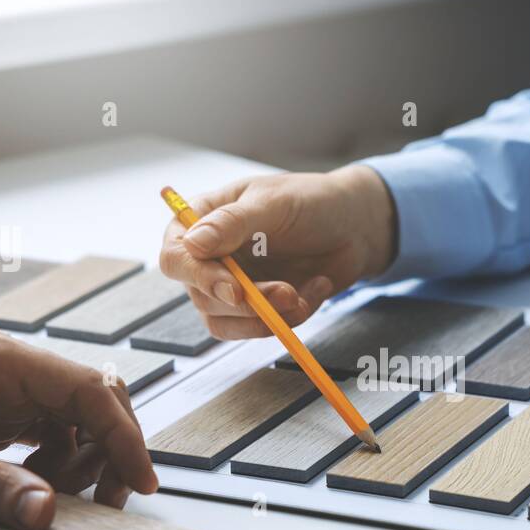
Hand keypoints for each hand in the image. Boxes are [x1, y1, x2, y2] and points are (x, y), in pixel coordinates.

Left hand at [0, 322, 156, 529]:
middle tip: (107, 503)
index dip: (122, 436)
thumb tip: (47, 511)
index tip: (140, 480)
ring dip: (81, 463)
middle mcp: (2, 367)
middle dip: (107, 452)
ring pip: (73, 422)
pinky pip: (45, 437)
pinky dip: (54, 468)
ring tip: (56, 499)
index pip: (86, 389)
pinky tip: (32, 489)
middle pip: (90, 402)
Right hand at [158, 165, 396, 339]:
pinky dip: (293, 316)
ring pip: (228, 324)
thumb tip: (192, 243)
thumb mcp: (273, 203)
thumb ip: (233, 222)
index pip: (176, 257)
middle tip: (287, 293)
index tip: (233, 290)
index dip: (199, 278)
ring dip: (267, 318)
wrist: (354, 226)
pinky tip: (316, 287)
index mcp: (202, 222)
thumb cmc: (310, 202)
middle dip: (247, 303)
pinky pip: (264, 327)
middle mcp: (210, 258)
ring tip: (302, 295)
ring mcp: (233, 285)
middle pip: (202, 298)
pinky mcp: (259, 307)